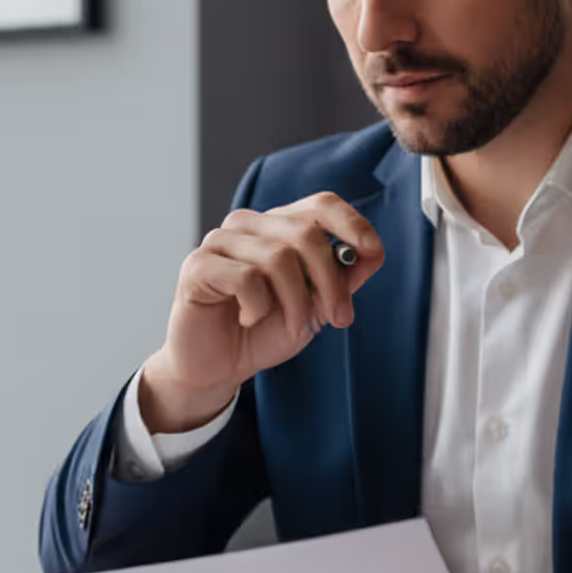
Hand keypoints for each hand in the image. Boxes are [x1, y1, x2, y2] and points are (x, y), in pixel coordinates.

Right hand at [138, 193, 383, 432]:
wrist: (218, 367)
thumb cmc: (262, 332)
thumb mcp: (315, 308)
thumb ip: (342, 279)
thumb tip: (372, 252)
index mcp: (278, 226)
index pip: (320, 204)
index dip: (351, 223)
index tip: (372, 251)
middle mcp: (248, 225)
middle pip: (306, 232)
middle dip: (331, 281)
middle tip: (338, 318)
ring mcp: (220, 242)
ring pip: (278, 257)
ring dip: (296, 302)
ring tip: (292, 325)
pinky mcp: (198, 266)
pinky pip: (245, 278)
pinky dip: (258, 308)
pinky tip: (248, 319)